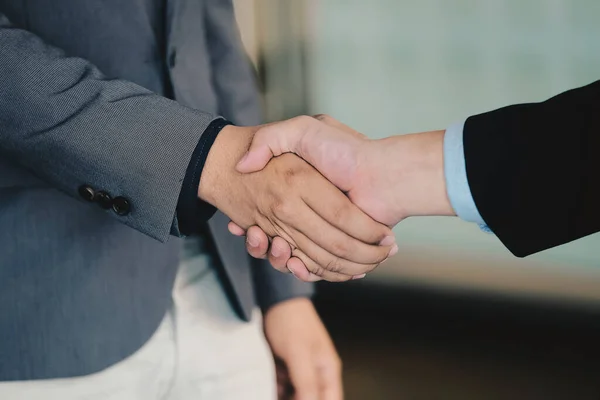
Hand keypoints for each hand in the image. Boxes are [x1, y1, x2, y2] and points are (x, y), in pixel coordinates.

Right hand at [199, 124, 394, 281]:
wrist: (385, 174)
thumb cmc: (346, 152)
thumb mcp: (304, 131)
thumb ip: (272, 138)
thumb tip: (244, 165)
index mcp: (297, 191)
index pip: (265, 214)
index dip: (251, 224)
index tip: (240, 226)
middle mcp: (305, 213)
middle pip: (274, 239)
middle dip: (260, 245)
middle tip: (257, 235)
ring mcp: (320, 231)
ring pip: (289, 257)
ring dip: (278, 259)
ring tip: (276, 247)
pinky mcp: (335, 248)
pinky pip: (313, 267)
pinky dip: (304, 271)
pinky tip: (295, 263)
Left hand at [264, 298, 342, 399]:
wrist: (274, 300)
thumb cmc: (291, 321)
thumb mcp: (299, 354)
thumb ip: (306, 382)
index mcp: (327, 370)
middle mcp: (316, 372)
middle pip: (311, 398)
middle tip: (282, 398)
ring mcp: (300, 370)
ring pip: (295, 394)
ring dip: (284, 397)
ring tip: (270, 394)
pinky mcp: (285, 367)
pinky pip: (282, 387)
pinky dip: (275, 390)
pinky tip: (265, 389)